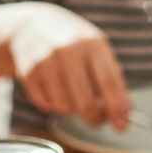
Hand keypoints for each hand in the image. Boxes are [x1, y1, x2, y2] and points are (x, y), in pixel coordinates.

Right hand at [7, 3, 129, 129]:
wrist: (29, 26)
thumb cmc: (72, 44)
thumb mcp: (96, 50)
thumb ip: (111, 79)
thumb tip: (123, 114)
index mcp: (92, 44)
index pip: (109, 83)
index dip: (117, 108)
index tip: (122, 126)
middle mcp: (68, 51)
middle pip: (86, 102)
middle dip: (95, 118)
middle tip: (97, 119)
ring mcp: (45, 61)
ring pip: (65, 107)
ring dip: (72, 109)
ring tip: (72, 94)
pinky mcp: (28, 73)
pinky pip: (46, 105)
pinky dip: (54, 105)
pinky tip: (55, 90)